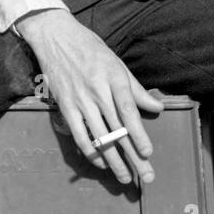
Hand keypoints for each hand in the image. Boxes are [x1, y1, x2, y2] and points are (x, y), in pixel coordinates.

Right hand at [19, 9, 164, 184]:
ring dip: (114, 161)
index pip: (128, 110)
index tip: (148, 152)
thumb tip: (157, 107)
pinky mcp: (65, 106)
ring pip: (99, 137)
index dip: (138, 133)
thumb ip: (135, 88)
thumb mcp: (116, 63)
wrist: (55, 37)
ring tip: (125, 177)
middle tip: (146, 176)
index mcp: (113, 77)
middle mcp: (97, 90)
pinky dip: (90, 152)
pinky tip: (101, 163)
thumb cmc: (90, 48)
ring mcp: (79, 100)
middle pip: (117, 129)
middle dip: (133, 156)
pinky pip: (79, 135)